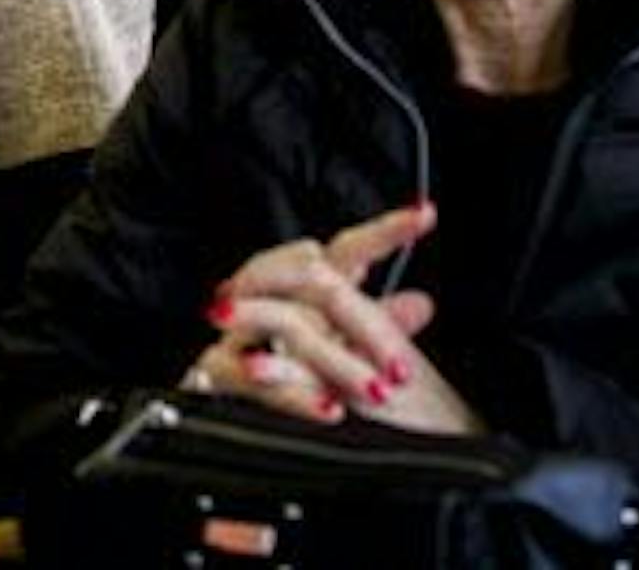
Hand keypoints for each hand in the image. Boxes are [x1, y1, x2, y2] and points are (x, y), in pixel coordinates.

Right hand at [182, 202, 482, 435]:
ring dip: (336, 363)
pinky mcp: (215, 369)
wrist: (229, 424)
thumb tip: (420, 303)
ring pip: (287, 328)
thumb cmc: (287, 381)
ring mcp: (238, 330)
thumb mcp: (343, 357)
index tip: (423, 216)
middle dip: (366, 327)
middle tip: (402, 368)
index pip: (346, 250)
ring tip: (375, 392)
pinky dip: (292, 395)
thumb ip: (375, 328)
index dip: (383, 232)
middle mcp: (271, 298)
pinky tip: (327, 407)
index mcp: (305, 289)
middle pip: (316, 285)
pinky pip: (250, 375)